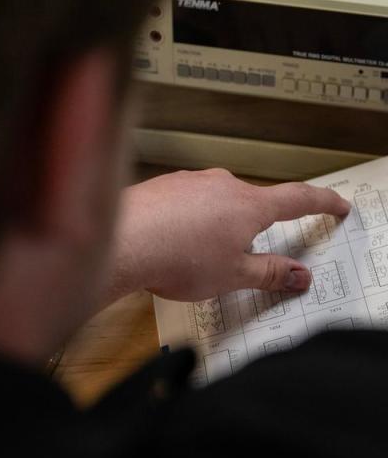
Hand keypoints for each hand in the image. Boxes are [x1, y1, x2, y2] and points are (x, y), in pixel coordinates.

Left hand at [111, 168, 351, 301]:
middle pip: (250, 204)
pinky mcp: (160, 186)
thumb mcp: (233, 275)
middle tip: (240, 255)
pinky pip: (183, 203)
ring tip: (194, 256)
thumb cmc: (177, 258)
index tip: (337, 204)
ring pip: (214, 203)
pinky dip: (184, 222)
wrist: (119, 242)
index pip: (297, 199)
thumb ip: (269, 273)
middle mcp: (221, 184)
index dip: (322, 203)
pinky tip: (169, 242)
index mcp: (249, 204)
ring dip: (213, 226)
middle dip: (250, 228)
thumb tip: (299, 275)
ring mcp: (188, 182)